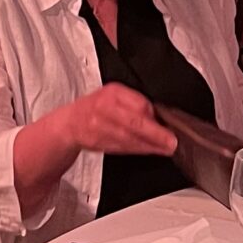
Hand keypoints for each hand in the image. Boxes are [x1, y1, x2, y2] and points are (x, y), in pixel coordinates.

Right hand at [61, 84, 178, 158]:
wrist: (70, 122)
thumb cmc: (97, 109)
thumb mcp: (115, 97)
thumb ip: (135, 104)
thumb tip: (159, 117)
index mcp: (113, 92)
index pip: (138, 103)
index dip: (154, 115)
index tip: (169, 123)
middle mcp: (104, 107)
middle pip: (133, 122)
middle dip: (155, 134)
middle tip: (171, 142)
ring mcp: (97, 125)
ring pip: (128, 138)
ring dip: (148, 145)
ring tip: (164, 149)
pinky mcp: (95, 141)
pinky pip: (120, 147)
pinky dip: (137, 150)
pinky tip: (149, 150)